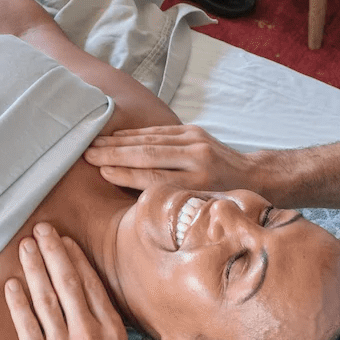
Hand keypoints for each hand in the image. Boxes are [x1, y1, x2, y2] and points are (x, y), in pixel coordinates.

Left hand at [4, 223, 132, 339]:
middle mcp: (88, 336)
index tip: (64, 241)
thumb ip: (103, 326)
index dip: (75, 259)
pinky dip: (19, 303)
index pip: (90, 285)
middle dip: (53, 252)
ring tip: (25, 247)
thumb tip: (88, 298)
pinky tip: (13, 284)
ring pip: (45, 299)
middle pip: (67, 283)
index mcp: (111, 331)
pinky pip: (27, 327)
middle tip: (41, 229)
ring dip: (34, 269)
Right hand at [84, 124, 254, 191]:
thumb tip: (137, 202)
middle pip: (149, 154)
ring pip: (150, 139)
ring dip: (119, 141)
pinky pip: (158, 131)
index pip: (155, 177)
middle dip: (115, 154)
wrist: (252, 174)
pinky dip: (134, 134)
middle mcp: (198, 157)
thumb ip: (174, 203)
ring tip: (94, 144)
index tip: (102, 172)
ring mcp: (196, 140)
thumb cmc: (222, 199)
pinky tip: (116, 136)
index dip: (126, 174)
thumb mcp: (203, 208)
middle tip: (88, 154)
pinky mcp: (192, 130)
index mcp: (200, 182)